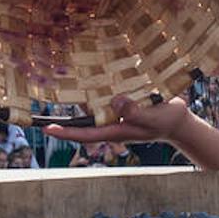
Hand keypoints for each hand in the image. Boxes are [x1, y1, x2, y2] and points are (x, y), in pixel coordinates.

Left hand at [44, 95, 191, 146]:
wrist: (179, 121)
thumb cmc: (166, 121)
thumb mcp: (152, 117)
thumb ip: (134, 111)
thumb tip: (113, 101)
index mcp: (116, 130)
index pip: (85, 134)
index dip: (65, 133)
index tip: (47, 130)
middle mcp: (112, 123)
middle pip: (83, 124)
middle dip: (63, 121)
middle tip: (39, 115)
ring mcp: (117, 115)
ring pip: (92, 110)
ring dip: (77, 105)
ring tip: (56, 94)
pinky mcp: (123, 106)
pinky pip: (105, 101)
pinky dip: (95, 93)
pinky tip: (88, 83)